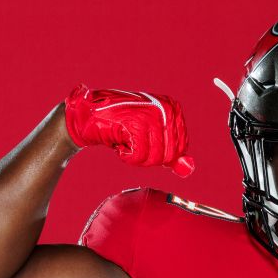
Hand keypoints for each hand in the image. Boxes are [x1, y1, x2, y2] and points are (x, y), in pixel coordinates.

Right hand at [63, 84, 194, 176]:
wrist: (89, 116)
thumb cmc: (122, 127)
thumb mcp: (151, 139)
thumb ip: (172, 154)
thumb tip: (189, 169)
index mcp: (173, 109)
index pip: (180, 149)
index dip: (161, 155)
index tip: (144, 143)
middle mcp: (164, 108)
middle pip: (168, 156)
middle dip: (148, 158)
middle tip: (134, 145)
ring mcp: (150, 114)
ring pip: (154, 158)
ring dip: (136, 158)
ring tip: (126, 142)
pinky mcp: (133, 122)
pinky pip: (138, 156)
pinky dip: (127, 156)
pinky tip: (119, 142)